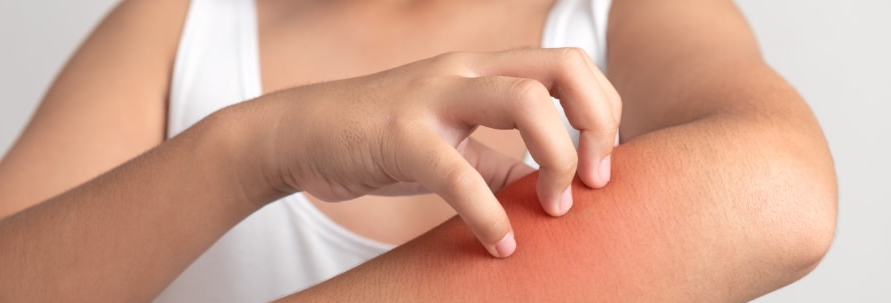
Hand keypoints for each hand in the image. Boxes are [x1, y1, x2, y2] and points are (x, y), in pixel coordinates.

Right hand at [235, 48, 620, 256]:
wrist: (304, 132)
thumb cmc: (383, 138)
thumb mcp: (453, 144)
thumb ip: (500, 162)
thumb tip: (543, 190)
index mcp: (484, 69)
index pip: (571, 66)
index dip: (603, 113)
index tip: (597, 167)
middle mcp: (467, 71)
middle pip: (564, 67)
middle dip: (597, 126)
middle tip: (593, 182)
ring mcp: (434, 97)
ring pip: (526, 102)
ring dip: (556, 160)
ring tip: (553, 208)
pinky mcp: (401, 135)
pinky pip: (461, 173)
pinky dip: (489, 215)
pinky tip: (499, 246)